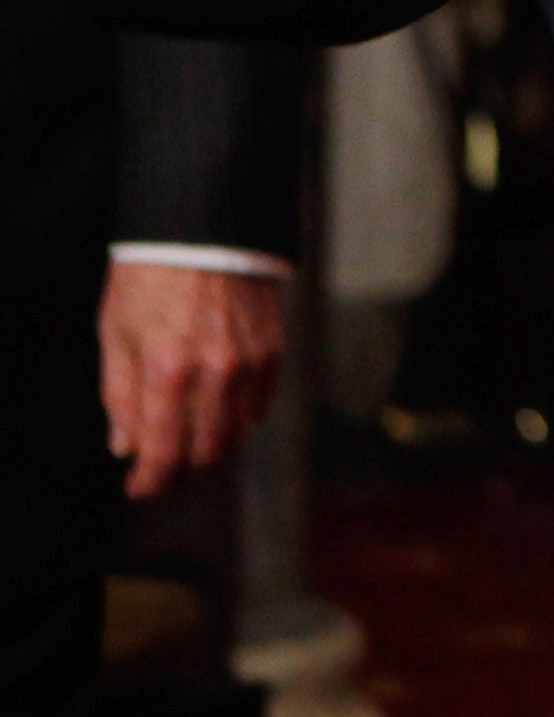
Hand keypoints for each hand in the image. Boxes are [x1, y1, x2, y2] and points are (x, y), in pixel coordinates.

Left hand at [103, 261, 286, 498]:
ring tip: (188, 442)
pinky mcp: (274, 351)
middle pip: (204, 452)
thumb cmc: (150, 277)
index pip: (162, 452)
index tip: (138, 488)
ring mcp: (250, 365)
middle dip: (180, 471)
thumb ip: (119, 394)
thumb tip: (126, 445)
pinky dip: (238, 420)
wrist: (205, 227)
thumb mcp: (116, 333)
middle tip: (161, 470)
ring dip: (209, 448)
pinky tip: (219, 412)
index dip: (149, 481)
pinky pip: (259, 405)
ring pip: (235, 434)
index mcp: (167, 372)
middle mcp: (215, 375)